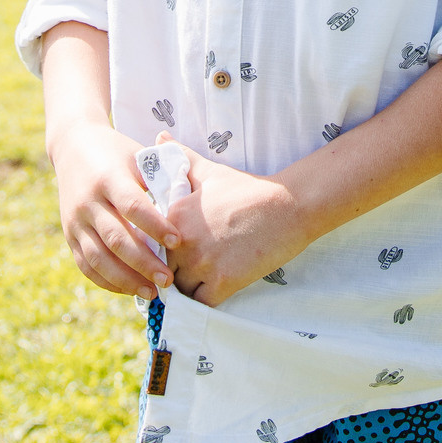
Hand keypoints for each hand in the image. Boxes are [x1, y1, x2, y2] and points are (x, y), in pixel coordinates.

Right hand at [48, 122, 178, 299]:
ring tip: (152, 292)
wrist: (73, 146)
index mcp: (108, 178)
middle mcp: (88, 201)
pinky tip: (129, 289)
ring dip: (126, 280)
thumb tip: (189, 207)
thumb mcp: (138, 156)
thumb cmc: (117, 152)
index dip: (155, 226)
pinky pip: (86, 266)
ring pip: (98, 258)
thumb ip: (160, 178)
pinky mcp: (69, 235)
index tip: (178, 242)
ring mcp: (75, 221)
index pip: (133, 207)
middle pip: (116, 238)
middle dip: (143, 263)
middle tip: (168, 279)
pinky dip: (107, 281)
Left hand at [161, 133, 309, 305]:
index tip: (180, 249)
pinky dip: (207, 300)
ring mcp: (202, 263)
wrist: (287, 206)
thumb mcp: (209, 171)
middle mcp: (181, 240)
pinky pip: (202, 304)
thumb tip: (158, 138)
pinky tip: (220, 288)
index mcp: (173, 214)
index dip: (166, 249)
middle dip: (177, 270)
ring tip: (207, 278)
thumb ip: (179, 157)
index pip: (154, 243)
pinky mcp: (223, 282)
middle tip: (197, 266)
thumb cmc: (247, 189)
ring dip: (192, 288)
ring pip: (181, 289)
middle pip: (165, 269)